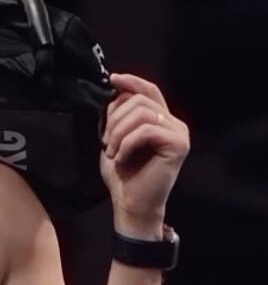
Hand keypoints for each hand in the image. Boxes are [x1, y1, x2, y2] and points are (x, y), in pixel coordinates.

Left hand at [101, 73, 189, 233]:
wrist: (131, 205)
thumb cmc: (123, 176)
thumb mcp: (114, 140)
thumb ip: (117, 117)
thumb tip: (114, 93)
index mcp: (160, 120)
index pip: (149, 90)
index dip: (131, 81)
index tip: (111, 79)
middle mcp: (173, 123)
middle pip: (140, 100)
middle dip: (115, 118)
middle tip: (106, 142)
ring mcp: (179, 133)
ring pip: (143, 113)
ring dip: (119, 132)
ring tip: (112, 152)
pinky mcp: (178, 145)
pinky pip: (147, 130)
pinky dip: (127, 143)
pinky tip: (121, 158)